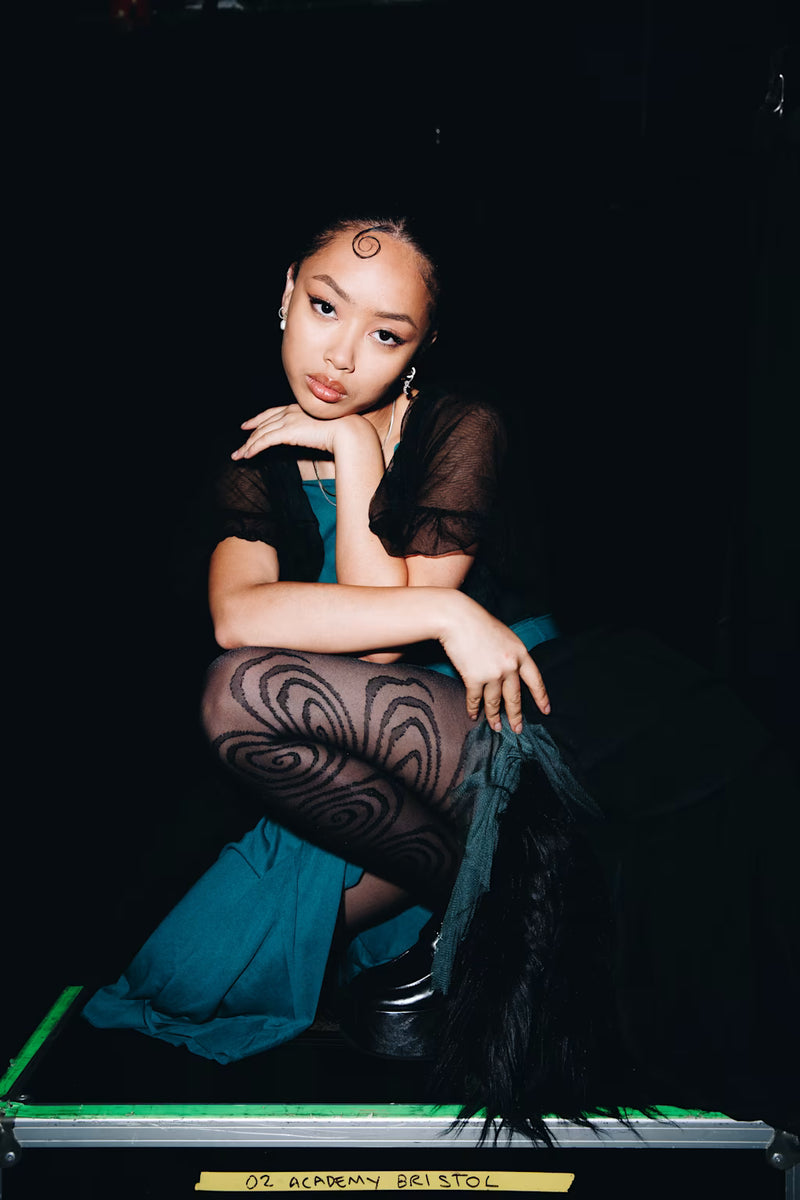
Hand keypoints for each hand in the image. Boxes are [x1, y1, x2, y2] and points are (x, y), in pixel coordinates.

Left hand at [231, 404, 349, 459]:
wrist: (347, 430)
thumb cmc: (342, 429)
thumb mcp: (323, 427)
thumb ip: (311, 430)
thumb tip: (310, 437)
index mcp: (298, 408)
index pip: (271, 413)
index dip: (257, 419)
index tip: (247, 425)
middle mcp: (290, 411)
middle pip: (263, 423)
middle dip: (249, 435)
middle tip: (240, 445)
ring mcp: (288, 420)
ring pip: (261, 433)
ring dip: (248, 445)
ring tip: (239, 455)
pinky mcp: (288, 432)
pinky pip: (265, 441)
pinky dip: (254, 448)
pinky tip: (248, 455)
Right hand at [439, 595, 549, 732]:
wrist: (457, 618)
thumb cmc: (478, 623)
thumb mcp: (504, 636)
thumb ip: (510, 654)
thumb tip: (509, 672)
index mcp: (520, 653)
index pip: (535, 680)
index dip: (541, 697)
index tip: (545, 710)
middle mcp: (510, 666)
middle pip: (515, 697)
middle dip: (516, 716)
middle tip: (518, 729)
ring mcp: (493, 674)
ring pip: (495, 702)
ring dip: (494, 717)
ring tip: (496, 727)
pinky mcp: (474, 678)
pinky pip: (475, 700)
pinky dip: (473, 709)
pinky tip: (473, 715)